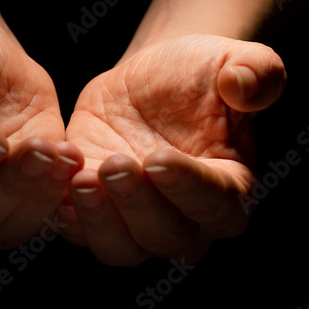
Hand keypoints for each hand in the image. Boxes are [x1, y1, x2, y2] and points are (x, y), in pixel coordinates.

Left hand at [62, 35, 286, 264]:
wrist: (152, 84)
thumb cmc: (201, 76)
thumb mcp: (235, 60)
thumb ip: (256, 72)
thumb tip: (244, 83)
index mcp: (231, 192)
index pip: (214, 204)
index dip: (186, 186)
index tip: (157, 159)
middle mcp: (187, 223)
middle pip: (165, 237)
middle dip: (137, 206)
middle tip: (113, 165)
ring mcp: (138, 224)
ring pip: (120, 248)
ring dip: (99, 221)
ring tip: (80, 179)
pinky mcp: (97, 214)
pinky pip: (80, 232)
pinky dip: (66, 216)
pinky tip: (52, 186)